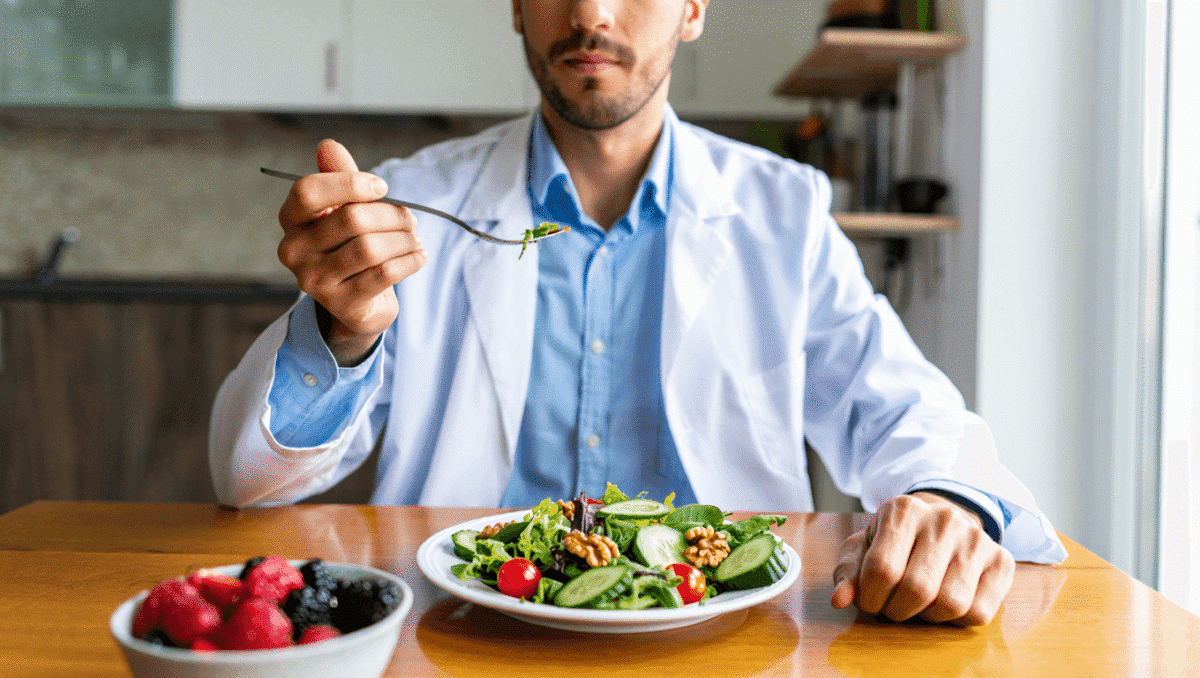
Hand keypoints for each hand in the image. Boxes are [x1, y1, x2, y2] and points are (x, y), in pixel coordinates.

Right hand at [276, 139, 425, 364]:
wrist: (357, 302)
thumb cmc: (349, 246)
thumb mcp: (343, 209)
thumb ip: (339, 177)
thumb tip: (328, 145)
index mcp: (291, 221)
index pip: (308, 191)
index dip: (350, 183)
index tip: (381, 186)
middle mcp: (294, 251)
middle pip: (351, 219)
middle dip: (391, 214)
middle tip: (410, 218)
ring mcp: (315, 281)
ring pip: (370, 248)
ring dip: (404, 239)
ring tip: (415, 238)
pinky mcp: (342, 304)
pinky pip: (385, 274)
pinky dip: (410, 260)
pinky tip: (418, 255)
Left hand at [830, 492, 1014, 625]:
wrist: (939, 523)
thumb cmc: (894, 542)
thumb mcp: (864, 549)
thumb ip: (848, 573)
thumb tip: (841, 599)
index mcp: (903, 509)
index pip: (882, 569)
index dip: (871, 598)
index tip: (870, 601)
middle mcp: (943, 519)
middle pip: (917, 589)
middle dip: (897, 610)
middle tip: (893, 607)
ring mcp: (976, 538)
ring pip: (950, 604)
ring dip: (927, 617)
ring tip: (919, 604)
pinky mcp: (1002, 561)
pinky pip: (979, 613)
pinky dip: (956, 621)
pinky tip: (945, 601)